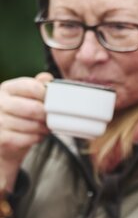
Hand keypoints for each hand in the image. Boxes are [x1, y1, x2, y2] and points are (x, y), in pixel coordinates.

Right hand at [0, 72, 52, 187]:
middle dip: (47, 115)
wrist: (4, 139)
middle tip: (51, 118)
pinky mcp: (1, 138)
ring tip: (45, 127)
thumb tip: (47, 78)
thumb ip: (36, 86)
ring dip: (44, 128)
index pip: (33, 87)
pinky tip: (38, 135)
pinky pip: (28, 138)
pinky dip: (37, 138)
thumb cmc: (18, 115)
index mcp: (7, 88)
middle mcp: (0, 102)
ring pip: (33, 125)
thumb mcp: (25, 97)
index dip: (47, 95)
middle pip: (34, 108)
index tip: (52, 101)